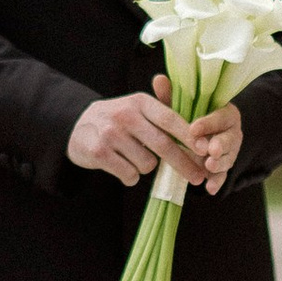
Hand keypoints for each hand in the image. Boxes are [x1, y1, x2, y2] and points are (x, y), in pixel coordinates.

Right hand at [68, 85, 199, 184]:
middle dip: (183, 164)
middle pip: (163, 144)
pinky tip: (121, 165)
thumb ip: (165, 111)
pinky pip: (129, 175)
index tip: (205, 149)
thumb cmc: (116, 119)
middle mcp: (125, 115)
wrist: (76, 127)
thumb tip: (199, 127)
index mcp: (139, 102)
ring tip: (134, 158)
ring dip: (146, 167)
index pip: (170, 119)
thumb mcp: (137, 107)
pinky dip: (130, 176)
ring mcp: (111, 134)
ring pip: (147, 164)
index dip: (189, 136)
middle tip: (197, 178)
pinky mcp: (99, 153)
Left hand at [181, 101, 243, 190]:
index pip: (220, 116)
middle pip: (230, 138)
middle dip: (219, 144)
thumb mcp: (181, 107)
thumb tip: (159, 79)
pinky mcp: (225, 167)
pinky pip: (224, 176)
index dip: (208, 123)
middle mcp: (231, 132)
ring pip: (229, 158)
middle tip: (209, 150)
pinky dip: (217, 182)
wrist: (205, 136)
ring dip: (219, 164)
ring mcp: (230, 151)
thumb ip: (172, 96)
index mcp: (225, 113)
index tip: (193, 128)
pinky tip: (209, 188)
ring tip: (208, 166)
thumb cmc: (190, 118)